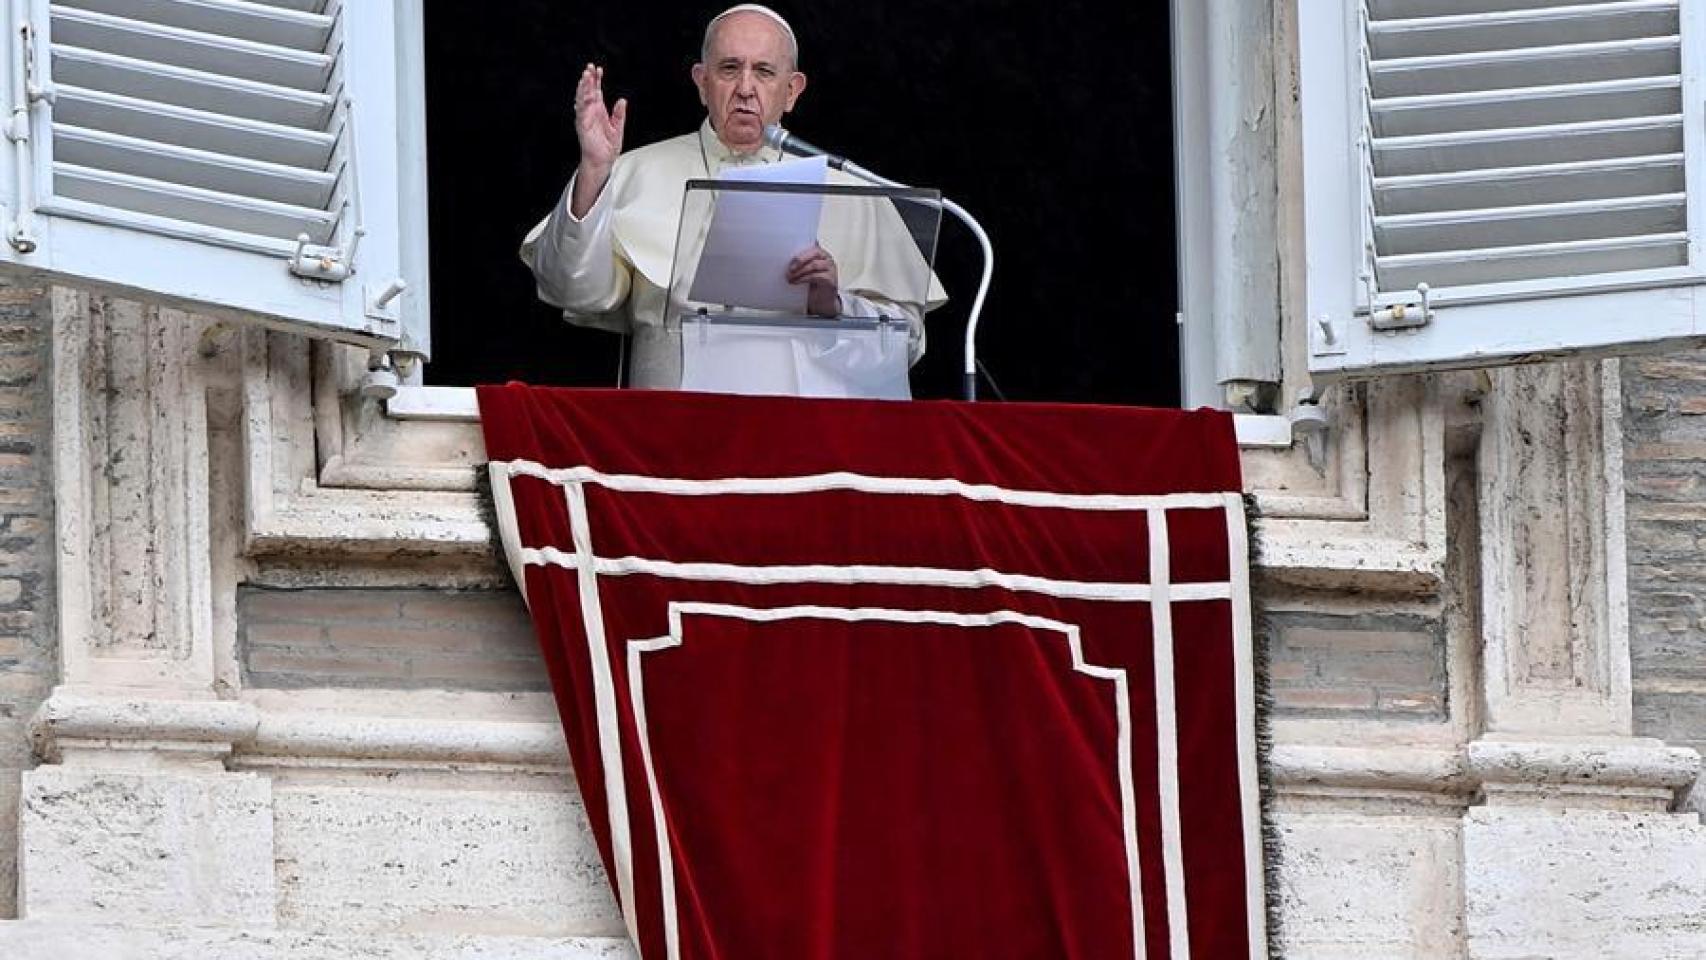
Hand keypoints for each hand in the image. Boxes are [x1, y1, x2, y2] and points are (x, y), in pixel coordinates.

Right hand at [570, 63, 626, 216]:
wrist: (603, 160)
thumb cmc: (608, 146)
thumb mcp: (618, 128)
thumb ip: (619, 114)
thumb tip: (622, 100)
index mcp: (599, 110)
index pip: (596, 91)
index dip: (596, 80)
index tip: (598, 69)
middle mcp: (591, 112)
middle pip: (588, 92)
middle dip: (588, 80)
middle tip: (589, 68)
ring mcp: (586, 118)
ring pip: (582, 100)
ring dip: (583, 88)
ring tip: (585, 77)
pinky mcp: (583, 126)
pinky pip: (581, 113)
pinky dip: (582, 104)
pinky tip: (583, 95)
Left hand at [787, 244, 839, 317]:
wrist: (822, 301)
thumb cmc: (812, 284)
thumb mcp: (804, 271)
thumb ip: (799, 263)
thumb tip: (782, 260)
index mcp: (820, 252)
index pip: (812, 244)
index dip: (801, 249)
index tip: (788, 255)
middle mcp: (827, 258)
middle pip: (815, 252)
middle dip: (800, 259)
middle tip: (789, 268)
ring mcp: (831, 268)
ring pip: (814, 265)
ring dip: (800, 271)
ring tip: (790, 277)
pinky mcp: (831, 280)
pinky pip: (817, 276)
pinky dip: (804, 279)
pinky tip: (796, 282)